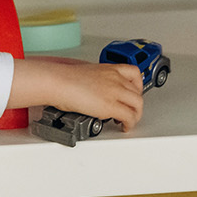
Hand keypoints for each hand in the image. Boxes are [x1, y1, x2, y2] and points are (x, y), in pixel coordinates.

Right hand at [26, 58, 145, 128]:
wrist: (58, 82)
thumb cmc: (64, 78)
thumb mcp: (86, 74)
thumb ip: (96, 80)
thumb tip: (95, 90)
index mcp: (109, 69)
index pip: (134, 74)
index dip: (137, 87)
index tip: (134, 94)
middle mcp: (115, 78)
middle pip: (137, 92)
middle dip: (136, 104)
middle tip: (130, 111)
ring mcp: (114, 91)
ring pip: (137, 104)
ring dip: (135, 115)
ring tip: (128, 121)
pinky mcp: (110, 106)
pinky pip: (129, 116)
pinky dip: (129, 124)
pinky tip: (124, 127)